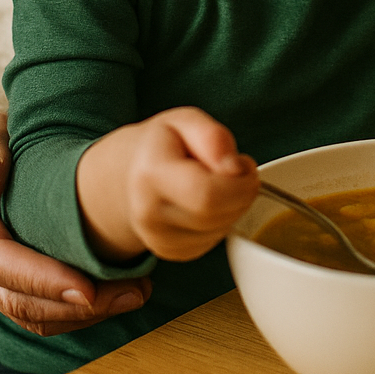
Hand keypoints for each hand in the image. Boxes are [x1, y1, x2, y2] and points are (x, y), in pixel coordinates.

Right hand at [0, 113, 151, 335]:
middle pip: (16, 297)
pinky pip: (37, 311)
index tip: (88, 288)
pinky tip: (116, 297)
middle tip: (130, 293)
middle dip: (74, 305)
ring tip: (135, 294)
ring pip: (29, 312)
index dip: (42, 279)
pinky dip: (76, 313)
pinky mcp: (6, 283)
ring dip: (82, 315)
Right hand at [76, 107, 258, 263]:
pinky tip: (209, 202)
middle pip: (218, 217)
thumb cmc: (162, 144)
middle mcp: (149, 213)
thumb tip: (234, 167)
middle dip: (242, 193)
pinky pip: (214, 242)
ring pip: (221, 231)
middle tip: (238, 170)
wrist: (130, 174)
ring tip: (219, 183)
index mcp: (151, 175)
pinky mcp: (171, 252)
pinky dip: (222, 222)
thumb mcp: (185, 120)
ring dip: (234, 207)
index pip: (208, 195)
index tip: (244, 164)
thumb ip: (213, 137)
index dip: (240, 183)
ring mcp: (158, 239)